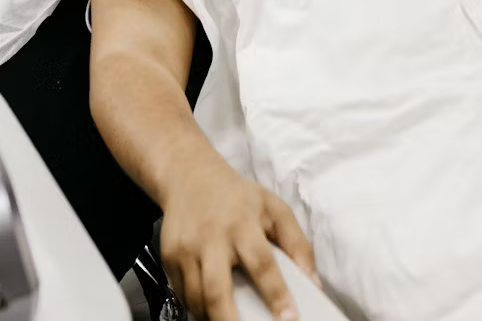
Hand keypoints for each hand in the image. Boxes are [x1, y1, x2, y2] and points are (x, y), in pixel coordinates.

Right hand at [159, 135, 316, 320]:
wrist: (191, 175)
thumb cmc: (237, 196)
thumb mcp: (274, 208)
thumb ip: (297, 243)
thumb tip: (313, 283)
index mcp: (242, 223)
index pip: (262, 263)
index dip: (276, 294)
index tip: (288, 318)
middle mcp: (212, 237)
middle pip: (216, 289)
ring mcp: (186, 248)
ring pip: (196, 297)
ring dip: (212, 317)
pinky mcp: (169, 257)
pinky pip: (182, 293)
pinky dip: (196, 307)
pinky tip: (210, 309)